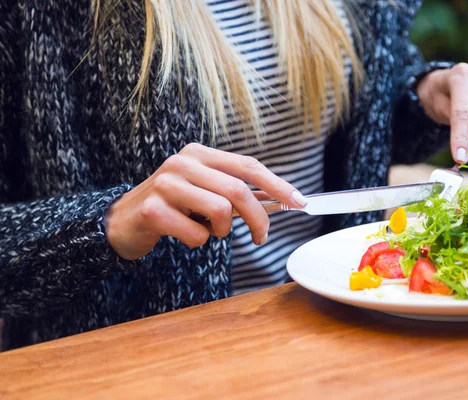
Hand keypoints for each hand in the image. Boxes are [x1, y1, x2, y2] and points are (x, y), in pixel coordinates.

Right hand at [104, 143, 306, 259]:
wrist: (123, 221)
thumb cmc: (172, 206)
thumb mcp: (202, 190)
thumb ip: (232, 190)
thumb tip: (278, 200)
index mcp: (198, 153)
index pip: (247, 166)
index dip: (277, 184)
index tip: (300, 202)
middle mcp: (182, 163)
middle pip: (238, 190)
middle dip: (258, 218)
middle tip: (260, 237)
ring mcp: (166, 184)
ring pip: (220, 211)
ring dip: (221, 231)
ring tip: (207, 230)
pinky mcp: (154, 210)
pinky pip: (197, 234)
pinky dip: (198, 242)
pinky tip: (183, 235)